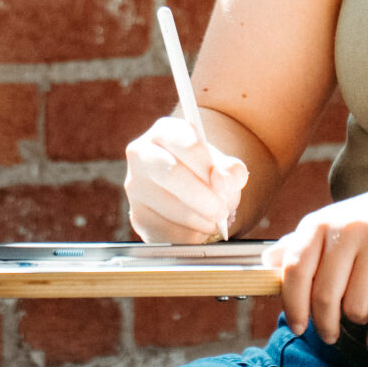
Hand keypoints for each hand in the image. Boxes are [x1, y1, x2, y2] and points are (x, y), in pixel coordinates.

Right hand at [123, 116, 248, 243]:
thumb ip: (232, 171)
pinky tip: (198, 228)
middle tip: (222, 212)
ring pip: (169, 206)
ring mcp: (136, 186)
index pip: (186, 144)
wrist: (189, 192)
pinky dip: (189, 235)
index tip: (224, 184)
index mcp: (165, 131)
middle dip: (202, 198)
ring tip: (214, 220)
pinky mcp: (138, 215)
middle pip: (171, 174)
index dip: (208, 167)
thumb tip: (222, 181)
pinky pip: (166, 230)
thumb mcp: (225, 167)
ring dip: (199, 219)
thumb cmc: (207, 174)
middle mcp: (142, 154)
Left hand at [266, 175, 367, 353]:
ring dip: (357, 322)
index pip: (294, 270)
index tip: (298, 327)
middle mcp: (346, 229)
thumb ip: (300, 244)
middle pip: (325, 295)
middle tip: (329, 335)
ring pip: (356, 305)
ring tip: (361, 316)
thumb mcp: (334, 222)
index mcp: (321, 223)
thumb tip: (267, 263)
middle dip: (325, 325)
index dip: (293, 305)